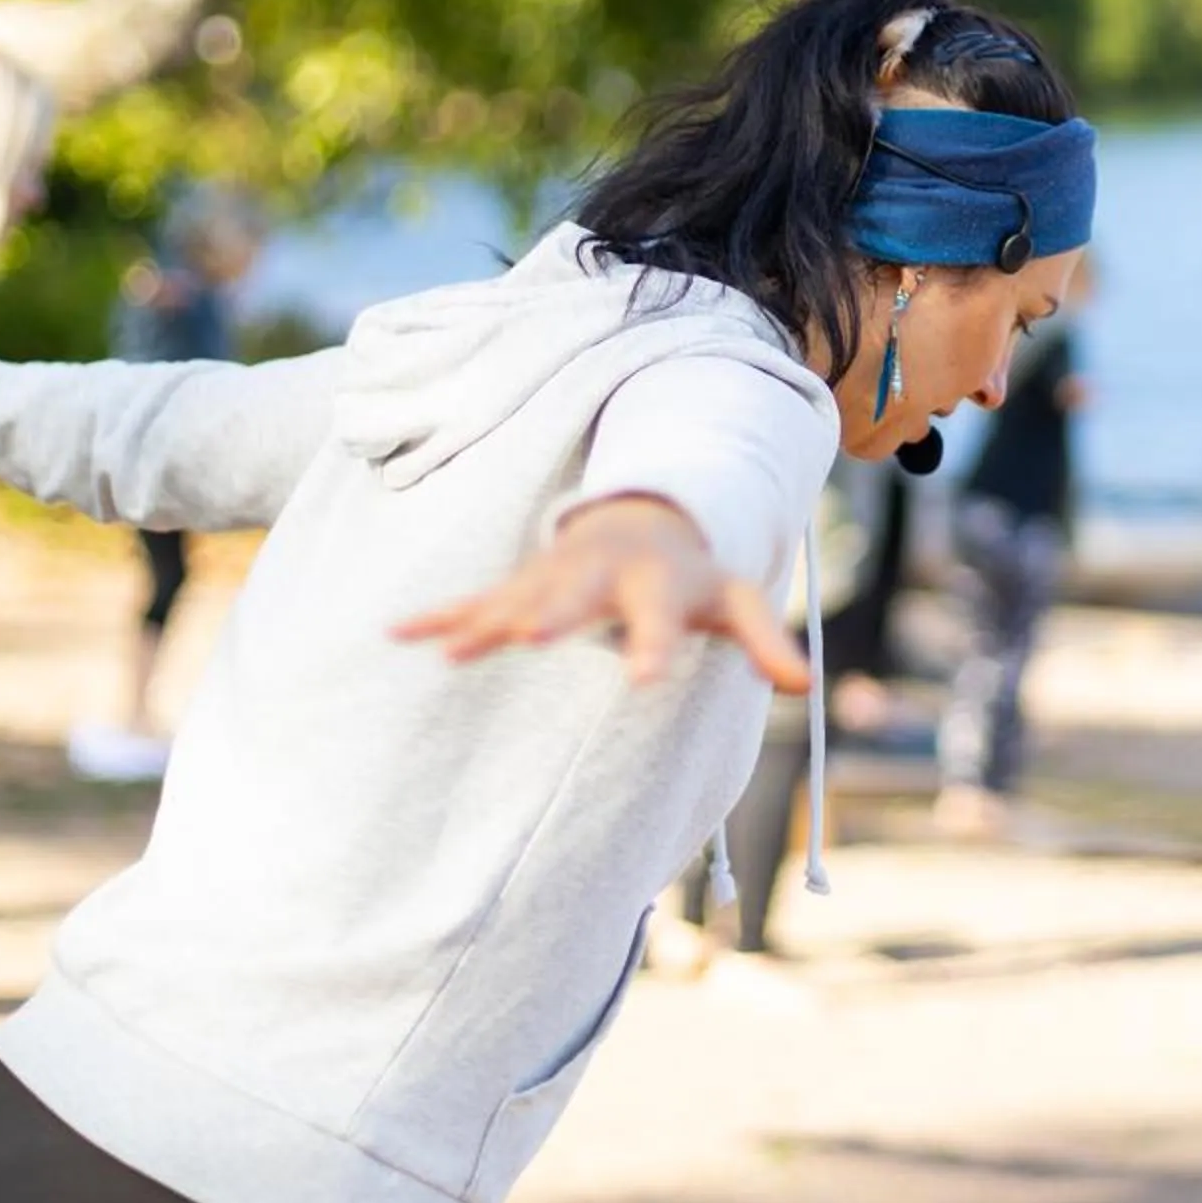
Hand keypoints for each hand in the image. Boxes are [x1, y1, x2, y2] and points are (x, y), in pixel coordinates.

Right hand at [391, 496, 811, 691]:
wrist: (646, 515)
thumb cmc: (692, 574)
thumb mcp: (735, 601)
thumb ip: (765, 640)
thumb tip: (805, 687)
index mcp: (655, 581)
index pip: (659, 616)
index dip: (653, 645)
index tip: (644, 680)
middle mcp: (599, 573)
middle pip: (576, 596)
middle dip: (554, 613)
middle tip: (532, 637)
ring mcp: (555, 575)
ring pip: (516, 599)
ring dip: (485, 622)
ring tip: (454, 653)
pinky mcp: (523, 584)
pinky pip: (476, 600)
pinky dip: (439, 616)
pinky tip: (396, 634)